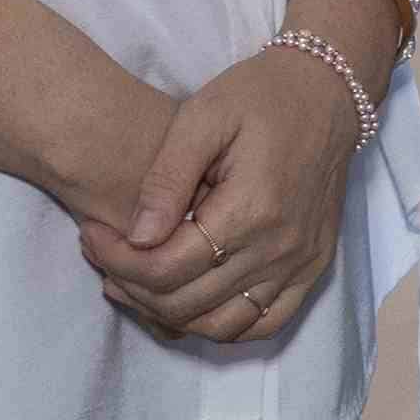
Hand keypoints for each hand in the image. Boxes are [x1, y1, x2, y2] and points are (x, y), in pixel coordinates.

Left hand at [82, 43, 361, 347]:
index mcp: (252, 209)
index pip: (167, 268)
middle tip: (103, 254)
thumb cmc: (260, 95)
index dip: (117, 260)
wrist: (329, 93)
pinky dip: (220, 325)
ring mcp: (301, 264)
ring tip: (135, 282)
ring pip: (220, 326)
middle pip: (187, 302)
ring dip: (168, 313)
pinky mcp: (313, 268)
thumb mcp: (202, 117)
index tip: (90, 234)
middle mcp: (280, 248)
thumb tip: (137, 236)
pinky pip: (263, 324)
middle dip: (130, 285)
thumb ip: (166, 179)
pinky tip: (189, 301)